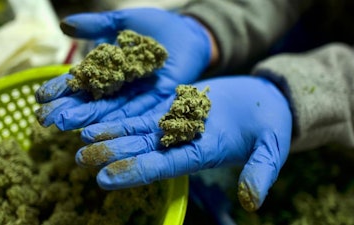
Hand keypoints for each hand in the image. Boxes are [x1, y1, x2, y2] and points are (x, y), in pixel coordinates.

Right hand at [35, 7, 212, 129]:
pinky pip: (134, 112)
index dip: (61, 89)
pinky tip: (96, 127)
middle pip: (91, 100)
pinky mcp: (156, 102)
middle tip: (43, 119)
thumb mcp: (125, 22)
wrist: (190, 34)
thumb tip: (64, 25)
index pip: (82, 81)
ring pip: (108, 110)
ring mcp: (137, 97)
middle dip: (68, 108)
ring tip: (62, 123)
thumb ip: (98, 26)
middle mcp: (120, 87)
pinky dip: (115, 120)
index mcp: (110, 69)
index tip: (40, 96)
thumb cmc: (158, 27)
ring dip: (85, 118)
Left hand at [76, 76, 292, 211]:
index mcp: (203, 154)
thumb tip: (252, 203)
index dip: (136, 172)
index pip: (164, 167)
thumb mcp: (272, 148)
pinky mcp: (174, 107)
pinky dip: (123, 118)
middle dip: (113, 156)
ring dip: (111, 137)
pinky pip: (144, 114)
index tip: (106, 179)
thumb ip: (261, 172)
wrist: (265, 100)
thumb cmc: (272, 125)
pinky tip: (101, 120)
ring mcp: (176, 125)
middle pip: (143, 151)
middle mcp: (184, 144)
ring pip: (138, 133)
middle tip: (81, 160)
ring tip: (82, 140)